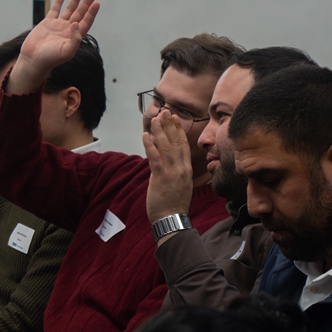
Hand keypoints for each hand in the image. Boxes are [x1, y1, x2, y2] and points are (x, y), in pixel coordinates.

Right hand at [6, 0, 98, 94]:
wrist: (33, 60)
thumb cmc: (50, 59)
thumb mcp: (66, 51)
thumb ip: (74, 39)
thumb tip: (77, 24)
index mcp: (74, 36)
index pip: (86, 22)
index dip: (92, 13)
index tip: (96, 3)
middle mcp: (68, 30)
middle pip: (80, 13)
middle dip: (86, 3)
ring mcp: (58, 26)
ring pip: (69, 10)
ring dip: (75, 0)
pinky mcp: (47, 23)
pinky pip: (54, 10)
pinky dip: (58, 2)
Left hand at [143, 108, 193, 222]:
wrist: (173, 219)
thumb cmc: (173, 205)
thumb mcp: (179, 185)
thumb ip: (174, 172)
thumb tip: (165, 163)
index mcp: (186, 170)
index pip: (183, 145)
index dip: (179, 131)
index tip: (175, 119)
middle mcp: (181, 168)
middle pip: (176, 142)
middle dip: (170, 125)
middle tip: (165, 111)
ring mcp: (172, 172)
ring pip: (166, 147)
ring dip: (159, 131)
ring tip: (155, 118)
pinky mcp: (161, 177)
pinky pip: (155, 158)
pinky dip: (150, 146)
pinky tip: (145, 136)